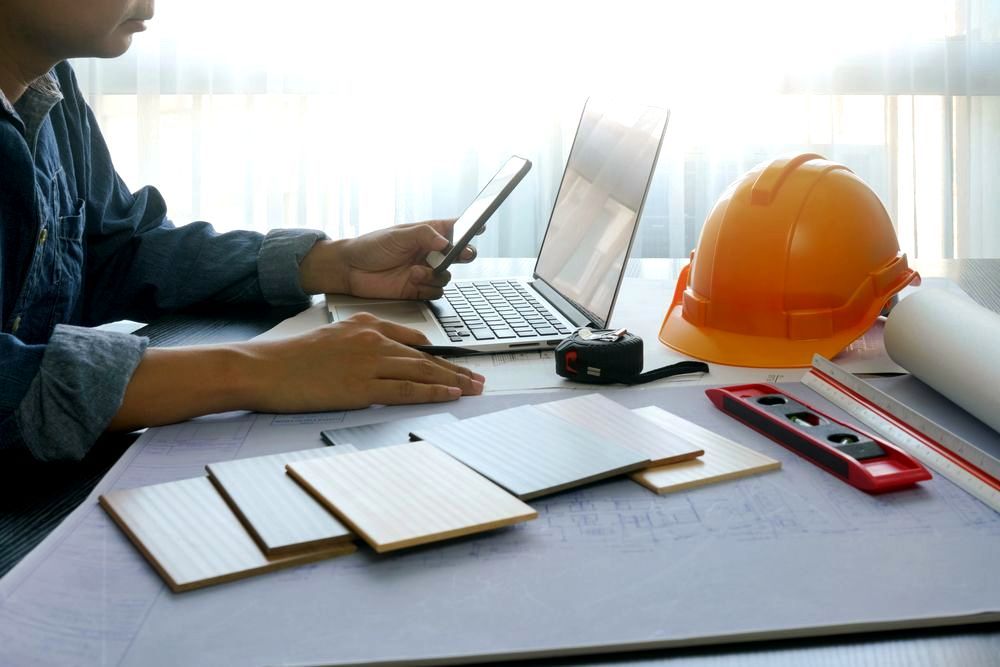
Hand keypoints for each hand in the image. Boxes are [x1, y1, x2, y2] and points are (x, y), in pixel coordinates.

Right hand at [239, 313, 484, 411]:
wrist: (264, 367)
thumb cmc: (291, 358)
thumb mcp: (331, 336)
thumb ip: (360, 341)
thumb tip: (384, 356)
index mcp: (365, 324)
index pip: (413, 339)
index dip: (439, 354)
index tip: (456, 363)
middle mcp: (372, 339)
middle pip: (425, 357)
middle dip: (456, 369)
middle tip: (478, 378)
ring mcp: (369, 363)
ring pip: (422, 371)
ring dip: (453, 381)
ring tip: (473, 388)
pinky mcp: (362, 387)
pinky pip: (407, 390)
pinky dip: (432, 392)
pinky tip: (450, 394)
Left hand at [298, 220, 476, 299]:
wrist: (350, 270)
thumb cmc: (371, 246)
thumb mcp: (398, 235)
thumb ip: (424, 235)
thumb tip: (445, 241)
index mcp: (427, 234)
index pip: (454, 229)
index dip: (469, 228)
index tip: (479, 228)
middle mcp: (429, 253)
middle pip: (458, 255)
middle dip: (463, 255)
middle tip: (461, 255)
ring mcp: (425, 272)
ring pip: (447, 277)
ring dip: (436, 275)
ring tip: (416, 272)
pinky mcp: (418, 290)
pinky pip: (436, 292)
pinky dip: (428, 289)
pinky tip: (414, 282)